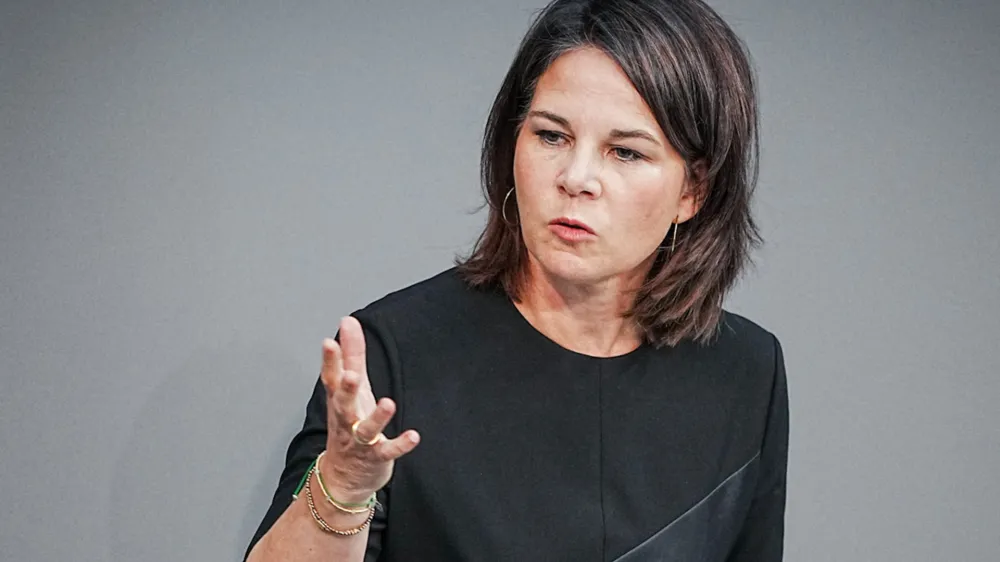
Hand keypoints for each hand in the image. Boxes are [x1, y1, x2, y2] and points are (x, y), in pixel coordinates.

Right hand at [318, 316, 419, 500]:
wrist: (344, 476)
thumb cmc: (348, 423)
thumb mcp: (350, 387)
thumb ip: (351, 354)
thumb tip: (348, 321)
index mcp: (339, 400)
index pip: (331, 379)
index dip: (330, 362)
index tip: (329, 342)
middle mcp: (346, 419)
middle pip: (343, 404)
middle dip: (346, 390)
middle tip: (350, 375)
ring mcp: (360, 440)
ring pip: (366, 429)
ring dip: (377, 418)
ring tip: (388, 403)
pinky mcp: (376, 457)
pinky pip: (387, 451)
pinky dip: (400, 445)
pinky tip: (414, 436)